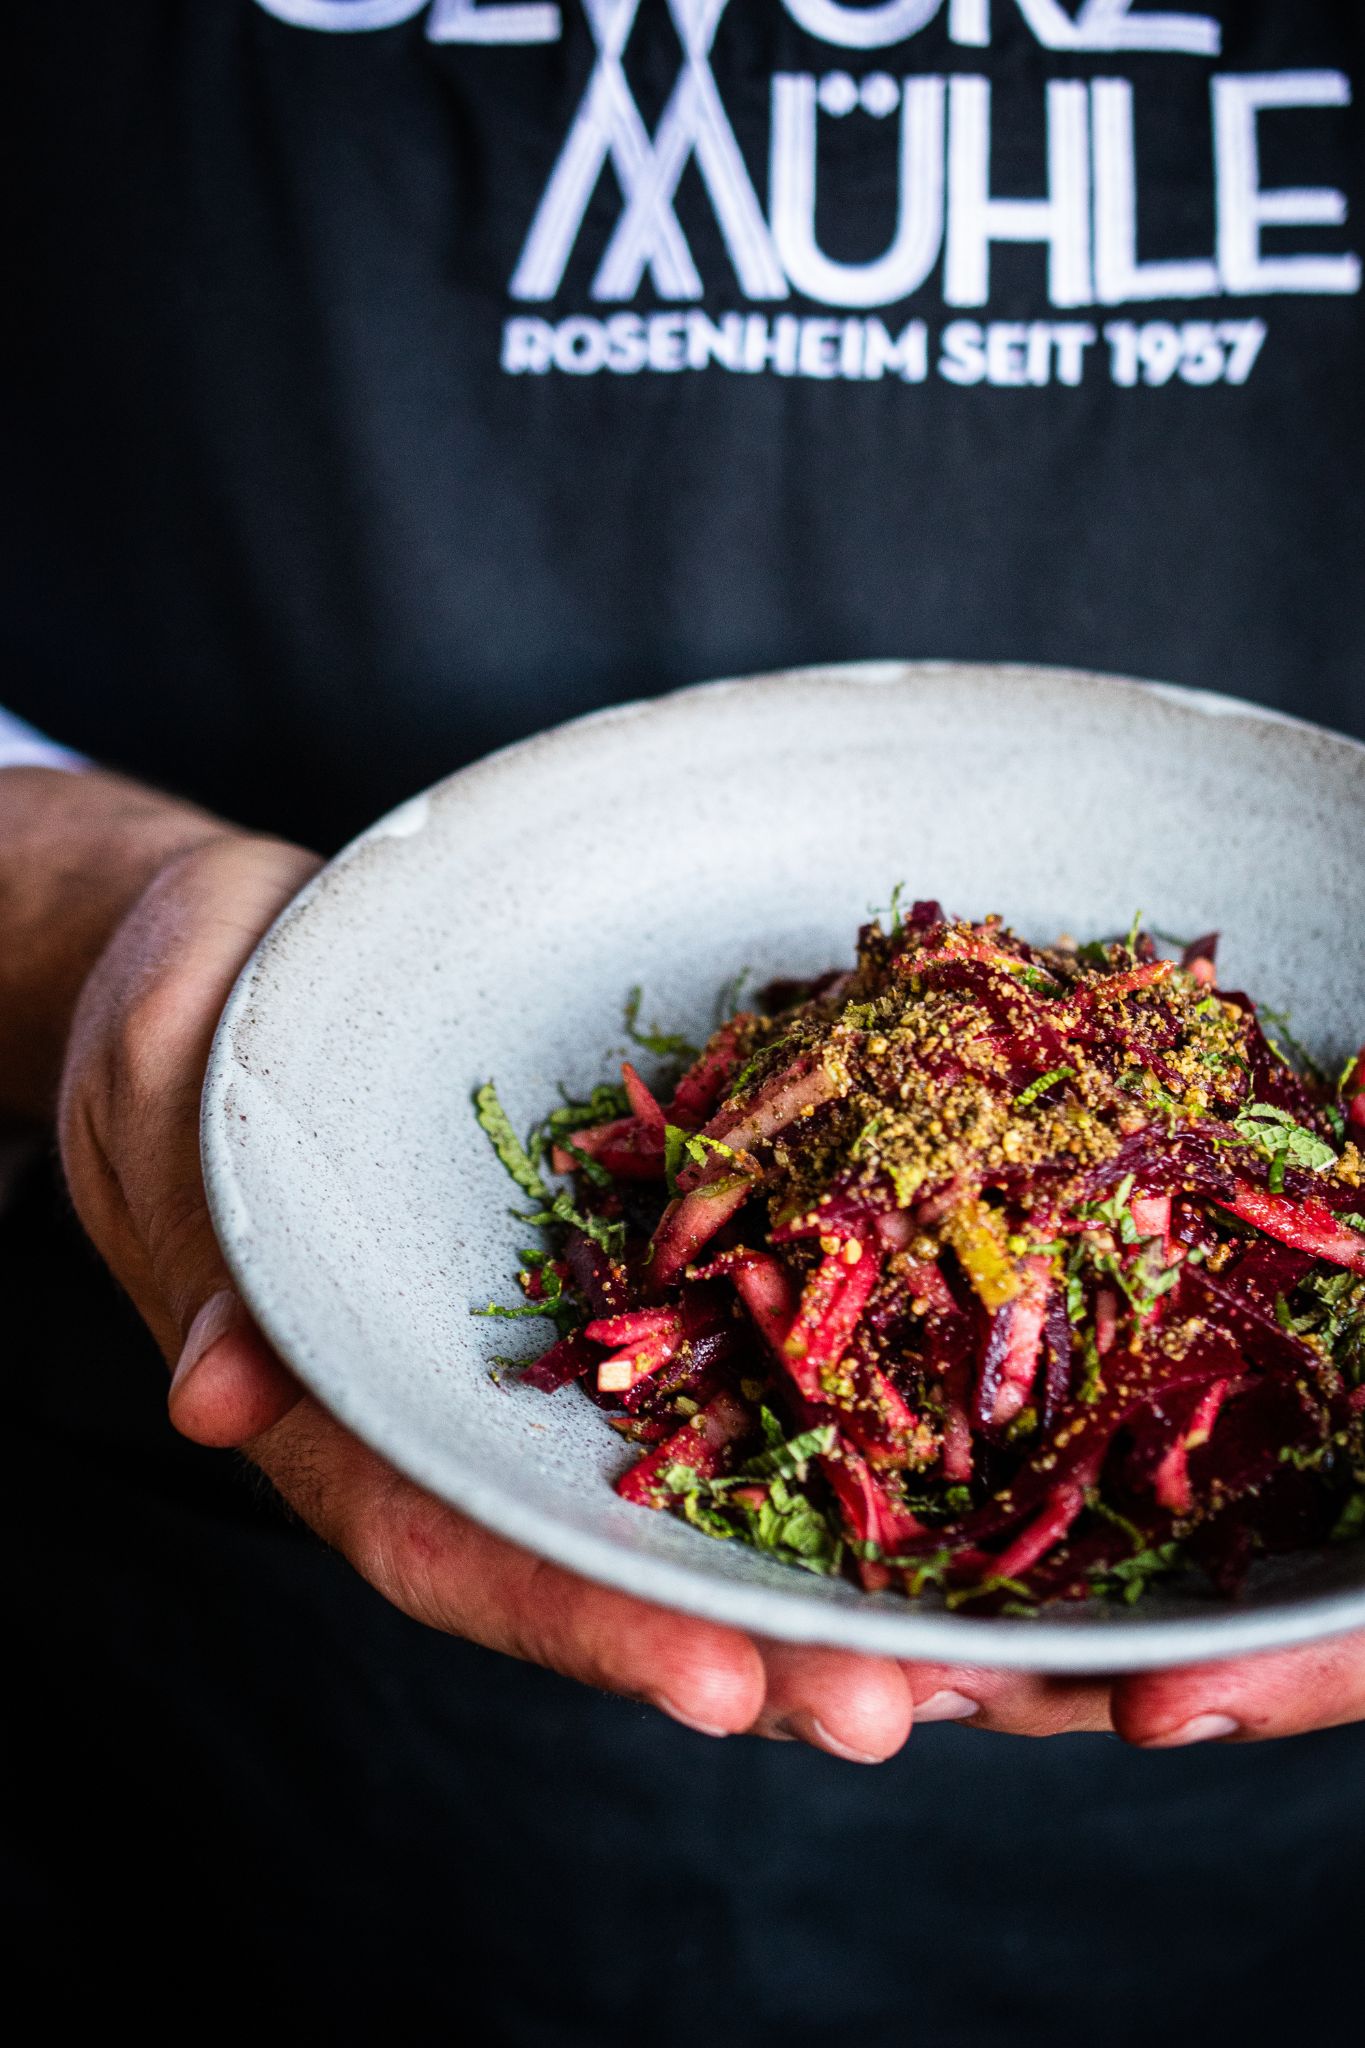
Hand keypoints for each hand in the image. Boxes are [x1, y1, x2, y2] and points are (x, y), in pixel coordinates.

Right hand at [56, 834, 1364, 1759]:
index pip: (478, 1545)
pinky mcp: (659, 1253)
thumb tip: (212, 1399)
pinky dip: (861, 1396)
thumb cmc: (217, 1057)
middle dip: (765, 1637)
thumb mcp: (198, 1150)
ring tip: (975, 1643)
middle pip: (631, 1547)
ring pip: (717, 1471)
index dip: (594, 1622)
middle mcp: (498, 1407)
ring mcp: (585, 1340)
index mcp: (377, 1419)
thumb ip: (223, 1287)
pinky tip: (977, 1438)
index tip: (720, 1687)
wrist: (272, 973)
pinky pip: (758, 1332)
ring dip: (842, 1558)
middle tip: (894, 1709)